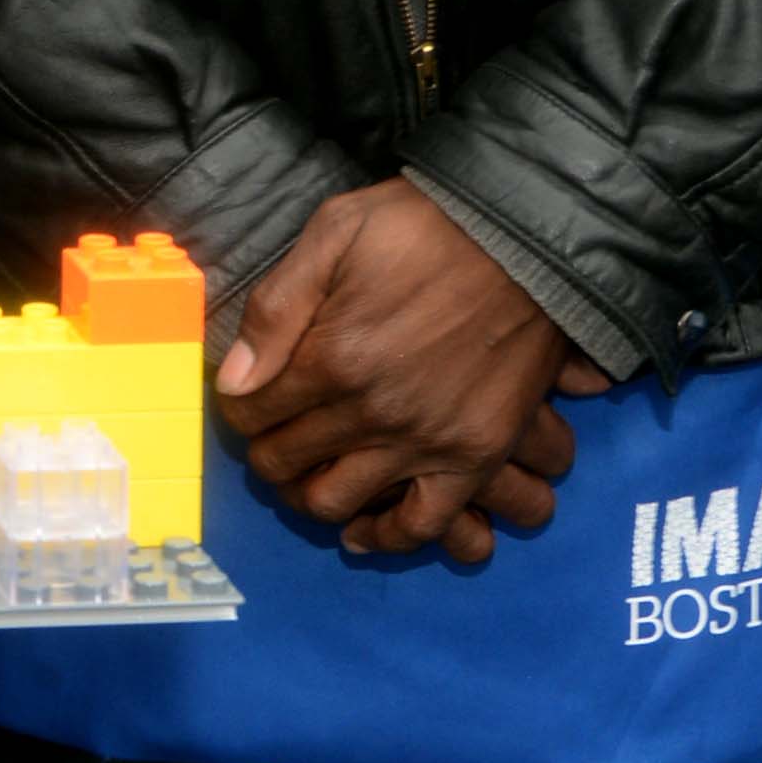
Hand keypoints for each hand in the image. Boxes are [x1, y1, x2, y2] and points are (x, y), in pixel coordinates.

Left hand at [219, 180, 601, 568]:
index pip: (248, 413)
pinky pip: (422, 524)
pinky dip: (387, 536)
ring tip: (310, 473)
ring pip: (338, 502)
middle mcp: (373, 412)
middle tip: (274, 435)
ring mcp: (427, 440)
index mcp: (331, 357)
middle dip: (266, 452)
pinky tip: (363, 528)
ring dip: (310, 494)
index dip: (237, 409)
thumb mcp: (334, 233)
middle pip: (285, 462)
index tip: (247, 399)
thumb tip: (235, 381)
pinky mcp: (476, 454)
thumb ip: (276, 308)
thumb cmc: (425, 226)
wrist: (526, 237)